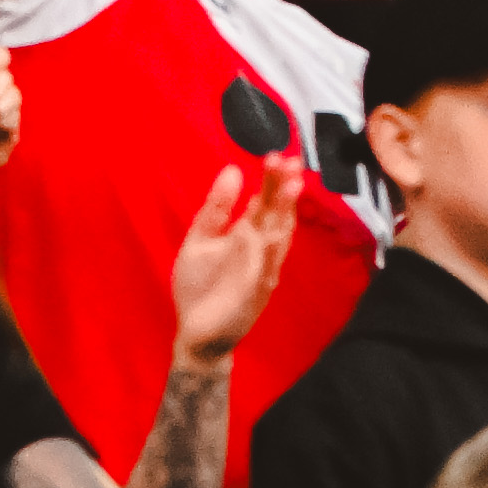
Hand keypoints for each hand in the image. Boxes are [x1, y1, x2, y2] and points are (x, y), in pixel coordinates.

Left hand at [164, 160, 299, 363]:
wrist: (195, 333)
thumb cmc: (200, 286)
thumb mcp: (200, 239)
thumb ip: (216, 209)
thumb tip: (233, 170)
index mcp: (247, 233)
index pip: (265, 201)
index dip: (272, 179)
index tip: (276, 155)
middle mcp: (260, 249)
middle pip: (277, 213)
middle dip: (284, 188)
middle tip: (290, 161)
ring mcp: (261, 270)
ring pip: (278, 238)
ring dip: (286, 213)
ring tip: (292, 186)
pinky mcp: (254, 293)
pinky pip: (264, 271)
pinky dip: (268, 253)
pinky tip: (271, 234)